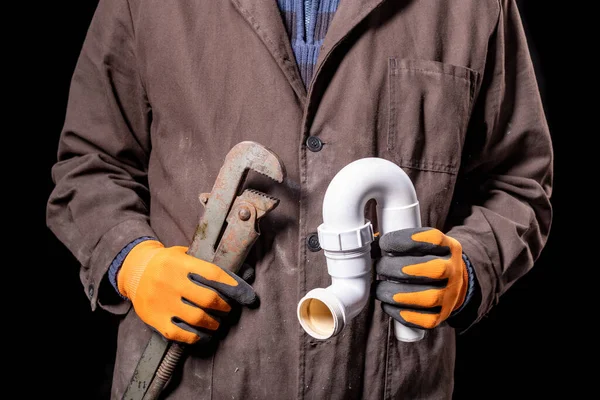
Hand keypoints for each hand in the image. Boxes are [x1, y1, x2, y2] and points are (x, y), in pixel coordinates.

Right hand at [117, 240, 256, 343]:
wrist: (134, 270)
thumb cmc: (166, 263)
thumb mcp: (182, 254)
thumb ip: (204, 263)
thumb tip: (240, 272)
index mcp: (180, 263)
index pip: (212, 274)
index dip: (232, 285)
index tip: (245, 293)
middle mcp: (170, 281)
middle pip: (208, 299)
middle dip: (224, 306)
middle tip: (227, 309)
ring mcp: (162, 301)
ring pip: (197, 318)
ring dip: (213, 323)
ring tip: (216, 322)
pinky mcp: (154, 318)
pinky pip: (180, 333)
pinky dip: (195, 336)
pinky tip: (202, 335)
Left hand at [374, 227, 467, 329]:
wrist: (450, 284)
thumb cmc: (426, 260)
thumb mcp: (423, 244)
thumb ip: (403, 243)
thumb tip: (372, 246)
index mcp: (449, 248)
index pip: (434, 239)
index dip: (406, 240)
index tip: (384, 243)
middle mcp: (454, 271)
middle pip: (433, 270)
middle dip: (398, 268)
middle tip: (379, 267)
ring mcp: (450, 295)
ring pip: (429, 298)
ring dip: (397, 294)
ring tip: (379, 289)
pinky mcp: (441, 315)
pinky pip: (424, 319)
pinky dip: (401, 313)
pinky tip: (387, 304)